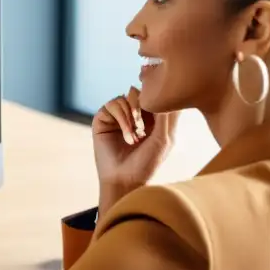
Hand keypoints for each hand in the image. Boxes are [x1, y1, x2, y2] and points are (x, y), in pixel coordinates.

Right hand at [92, 86, 178, 207]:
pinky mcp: (102, 119)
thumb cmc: (147, 163)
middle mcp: (133, 114)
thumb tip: (165, 90)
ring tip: (136, 136)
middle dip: (144, 106)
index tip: (160, 111)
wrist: (125, 179)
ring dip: (132, 115)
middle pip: (139, 92)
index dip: (157, 98)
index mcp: (150, 117)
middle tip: (145, 126)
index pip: (154, 95)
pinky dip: (122, 118)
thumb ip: (166, 114)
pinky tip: (127, 136)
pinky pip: (112, 105)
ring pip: (125, 97)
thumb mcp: (164, 138)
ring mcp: (117, 116)